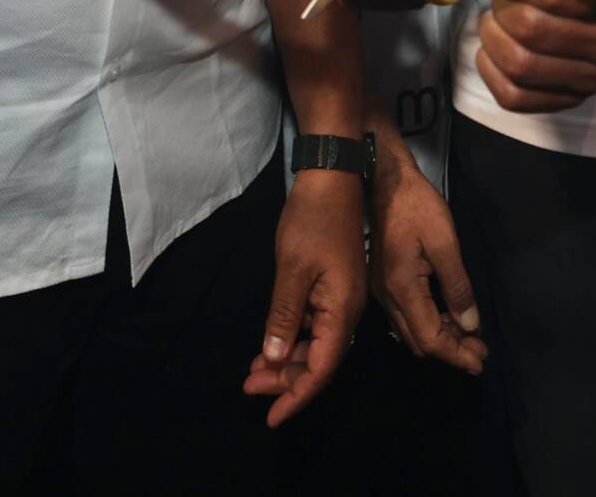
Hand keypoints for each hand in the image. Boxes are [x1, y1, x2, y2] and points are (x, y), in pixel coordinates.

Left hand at [243, 169, 366, 426]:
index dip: (296, 395)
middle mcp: (347, 309)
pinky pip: (314, 324)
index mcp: (342, 309)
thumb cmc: (312, 221)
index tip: (271, 418)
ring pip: (315, 343)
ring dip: (286, 360)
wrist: (332, 177)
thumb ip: (283, 318)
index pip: (322, 367)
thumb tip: (273, 360)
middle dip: (285, 380)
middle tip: (248, 388)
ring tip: (252, 371)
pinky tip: (268, 342)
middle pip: (319, 359)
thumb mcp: (291, 270)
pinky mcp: (332, 285)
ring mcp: (341, 296)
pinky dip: (290, 337)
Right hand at [367, 122, 485, 373]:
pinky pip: (406, 316)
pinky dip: (428, 322)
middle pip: (419, 341)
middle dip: (451, 350)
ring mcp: (381, 292)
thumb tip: (470, 325)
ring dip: (440, 338)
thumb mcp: (445, 242)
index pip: (430, 338)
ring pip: (411, 331)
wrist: (384, 181)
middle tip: (480, 352)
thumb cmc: (417, 206)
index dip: (456, 354)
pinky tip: (447, 316)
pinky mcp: (382, 282)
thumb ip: (457, 287)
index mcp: (402, 290)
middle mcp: (386, 298)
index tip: (480, 364)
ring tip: (470, 338)